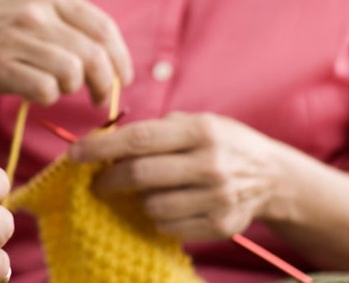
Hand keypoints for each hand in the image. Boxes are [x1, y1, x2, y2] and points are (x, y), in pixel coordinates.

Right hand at [0, 0, 132, 106]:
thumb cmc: (1, 32)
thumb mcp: (35, 10)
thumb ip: (73, 26)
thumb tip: (117, 61)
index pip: (104, 28)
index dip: (120, 59)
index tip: (123, 79)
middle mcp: (35, 10)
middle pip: (92, 56)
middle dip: (104, 84)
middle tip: (100, 99)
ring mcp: (15, 36)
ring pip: (71, 74)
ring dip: (70, 89)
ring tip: (56, 88)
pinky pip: (46, 91)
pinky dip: (46, 98)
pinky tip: (34, 92)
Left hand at [69, 112, 284, 240]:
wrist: (274, 176)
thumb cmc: (223, 143)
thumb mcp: (197, 122)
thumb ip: (157, 130)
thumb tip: (107, 140)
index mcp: (200, 131)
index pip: (139, 138)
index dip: (101, 147)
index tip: (75, 154)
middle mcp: (210, 163)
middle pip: (140, 175)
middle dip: (109, 179)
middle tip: (97, 182)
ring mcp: (218, 197)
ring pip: (152, 205)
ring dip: (138, 200)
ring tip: (142, 192)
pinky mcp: (221, 225)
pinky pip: (169, 226)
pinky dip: (158, 218)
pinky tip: (165, 206)